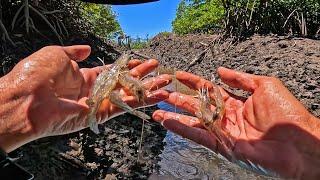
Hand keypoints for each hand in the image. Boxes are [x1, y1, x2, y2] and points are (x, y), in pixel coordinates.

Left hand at [0, 45, 169, 151]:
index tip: (141, 60)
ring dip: (148, 89)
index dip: (127, 66)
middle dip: (142, 76)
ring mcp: (98, 102)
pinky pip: (126, 106)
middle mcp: (93, 90)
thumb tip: (87, 49)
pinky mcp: (101, 113)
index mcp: (82, 76)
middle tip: (160, 69)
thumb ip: (75, 51)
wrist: (26, 98)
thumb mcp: (57, 53)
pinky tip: (158, 95)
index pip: (111, 71)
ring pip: (128, 95)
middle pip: (124, 83)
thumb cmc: (37, 73)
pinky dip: (143, 101)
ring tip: (166, 83)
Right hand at [153, 67, 319, 178]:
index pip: (209, 90)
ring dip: (175, 115)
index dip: (194, 82)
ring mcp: (224, 132)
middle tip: (162, 92)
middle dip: (179, 99)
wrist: (298, 142)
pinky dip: (182, 129)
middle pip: (198, 106)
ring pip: (194, 122)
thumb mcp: (264, 85)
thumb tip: (220, 70)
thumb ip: (240, 79)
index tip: (179, 75)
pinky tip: (168, 123)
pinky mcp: (223, 146)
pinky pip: (199, 136)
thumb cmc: (287, 113)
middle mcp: (227, 117)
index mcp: (237, 103)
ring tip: (157, 108)